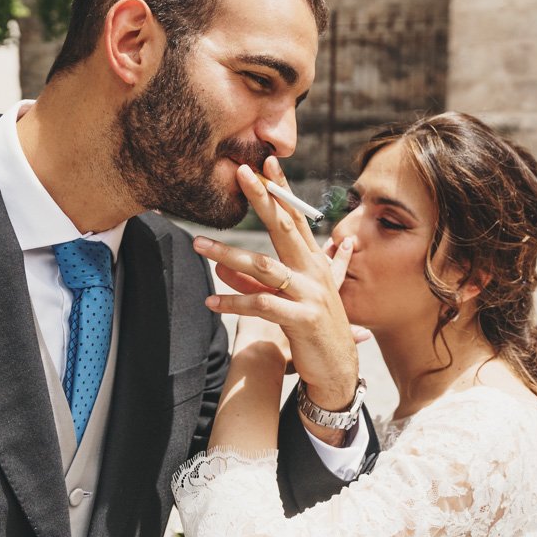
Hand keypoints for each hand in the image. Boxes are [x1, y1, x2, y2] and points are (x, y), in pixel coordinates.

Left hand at [194, 158, 360, 406]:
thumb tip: (224, 268)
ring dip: (229, 255)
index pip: (295, 218)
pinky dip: (234, 301)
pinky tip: (211, 300)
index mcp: (314, 263)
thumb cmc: (314, 331)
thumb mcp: (290, 299)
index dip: (281, 191)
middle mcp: (314, 273)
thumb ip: (261, 282)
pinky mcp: (302, 320)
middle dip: (262, 200)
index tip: (265, 163)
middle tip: (240, 174)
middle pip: (284, 229)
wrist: (338, 372)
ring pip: (265, 267)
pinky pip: (262, 305)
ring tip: (199, 244)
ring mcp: (310, 295)